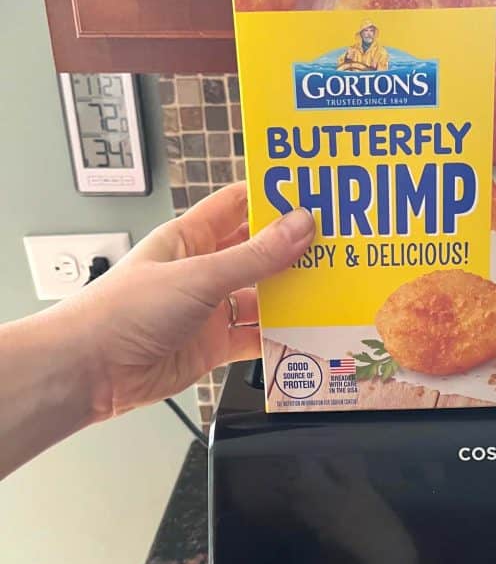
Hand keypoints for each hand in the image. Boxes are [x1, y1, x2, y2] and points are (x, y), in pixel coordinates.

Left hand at [60, 183, 313, 418]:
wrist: (93, 370)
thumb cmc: (124, 312)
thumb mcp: (199, 276)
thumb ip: (254, 257)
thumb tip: (300, 226)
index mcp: (190, 238)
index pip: (238, 204)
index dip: (274, 197)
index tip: (313, 193)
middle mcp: (202, 271)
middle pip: (257, 253)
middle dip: (293, 250)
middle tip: (335, 246)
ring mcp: (209, 310)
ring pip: (261, 297)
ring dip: (291, 297)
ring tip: (329, 291)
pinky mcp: (213, 346)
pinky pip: (255, 337)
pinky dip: (279, 337)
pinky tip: (303, 333)